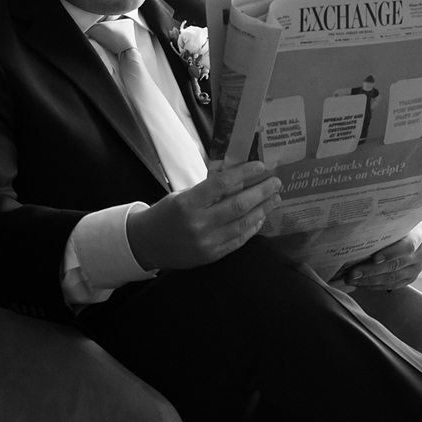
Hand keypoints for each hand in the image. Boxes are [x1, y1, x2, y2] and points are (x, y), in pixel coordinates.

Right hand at [127, 160, 279, 271]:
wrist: (146, 244)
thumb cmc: (166, 213)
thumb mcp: (182, 195)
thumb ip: (209, 190)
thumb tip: (240, 178)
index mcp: (187, 203)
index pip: (221, 184)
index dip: (244, 173)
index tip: (260, 166)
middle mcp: (198, 224)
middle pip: (238, 205)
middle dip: (261, 192)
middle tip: (276, 183)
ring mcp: (206, 242)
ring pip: (243, 224)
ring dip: (262, 209)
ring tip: (274, 198)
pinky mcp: (211, 256)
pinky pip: (239, 240)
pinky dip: (253, 227)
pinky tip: (261, 217)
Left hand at [341, 224, 421, 290]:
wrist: (406, 233)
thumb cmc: (395, 225)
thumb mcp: (393, 221)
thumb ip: (382, 225)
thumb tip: (357, 232)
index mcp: (420, 233)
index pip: (408, 245)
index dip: (391, 253)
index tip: (374, 258)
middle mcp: (421, 252)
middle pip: (396, 264)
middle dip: (372, 270)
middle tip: (353, 273)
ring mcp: (417, 267)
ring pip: (393, 277)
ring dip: (370, 280)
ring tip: (352, 279)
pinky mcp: (410, 278)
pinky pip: (392, 285)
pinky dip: (374, 286)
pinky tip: (361, 284)